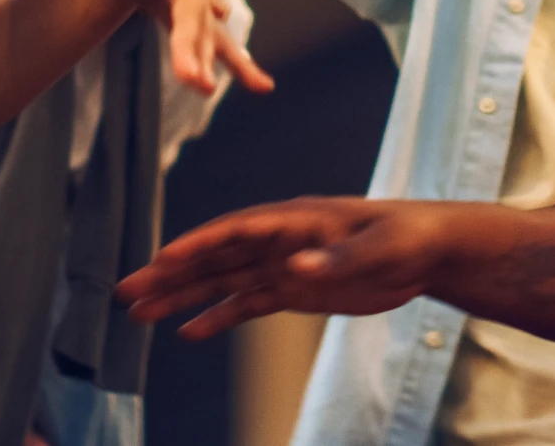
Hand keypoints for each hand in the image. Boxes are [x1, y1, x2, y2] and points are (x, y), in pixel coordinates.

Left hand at [70, 0, 273, 93]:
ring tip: (222, 87)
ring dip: (204, 62)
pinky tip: (262, 86)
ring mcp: (197, 7)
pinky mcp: (192, 26)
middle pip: (194, 18)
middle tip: (193, 80)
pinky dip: (239, 66)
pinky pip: (215, 48)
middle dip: (191, 47)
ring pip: (207, 38)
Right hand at [118, 197, 442, 337]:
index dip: (197, 245)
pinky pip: (246, 305)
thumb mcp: (378, 249)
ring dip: (182, 296)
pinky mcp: (295, 289)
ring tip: (141, 314)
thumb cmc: (403, 237)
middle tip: (127, 291)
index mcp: (293, 221)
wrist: (427, 250)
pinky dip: (217, 318)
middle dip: (170, 275)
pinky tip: (189, 333)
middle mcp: (277, 241)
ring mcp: (282, 264)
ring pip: (221, 282)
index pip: (234, 232)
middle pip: (214, 258)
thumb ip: (338, 259)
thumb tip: (297, 268)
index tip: (162, 259)